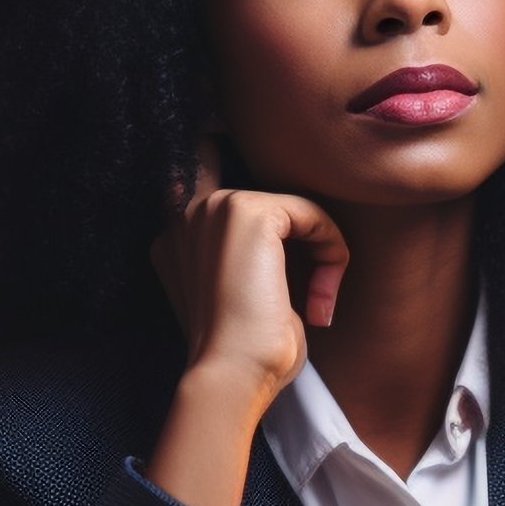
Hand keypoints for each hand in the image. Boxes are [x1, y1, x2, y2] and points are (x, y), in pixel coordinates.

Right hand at [149, 133, 351, 394]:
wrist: (231, 376)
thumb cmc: (245, 356)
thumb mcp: (244, 298)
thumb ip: (253, 258)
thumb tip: (301, 234)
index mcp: (175, 236)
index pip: (200, 162)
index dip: (219, 138)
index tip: (231, 128)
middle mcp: (185, 214)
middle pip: (267, 196)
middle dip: (304, 239)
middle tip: (313, 301)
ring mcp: (212, 207)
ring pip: (292, 206)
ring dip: (320, 250)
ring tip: (315, 303)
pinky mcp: (246, 211)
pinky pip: (310, 213)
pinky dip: (330, 250)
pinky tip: (320, 296)